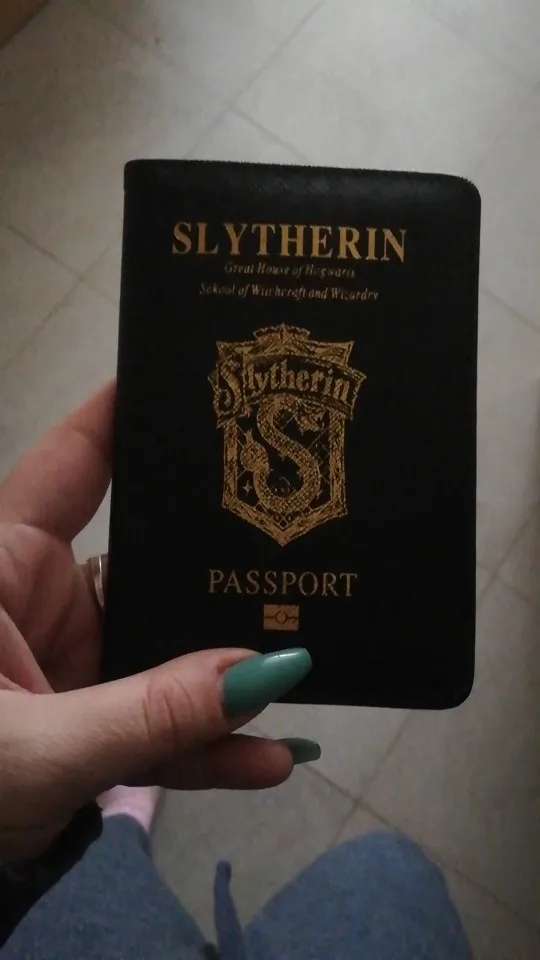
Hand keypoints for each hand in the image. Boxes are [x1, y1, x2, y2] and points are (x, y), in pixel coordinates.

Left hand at [0, 383, 315, 862]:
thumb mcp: (31, 750)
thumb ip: (147, 717)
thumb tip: (266, 674)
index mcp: (0, 567)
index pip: (68, 464)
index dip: (126, 415)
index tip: (195, 373)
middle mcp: (40, 599)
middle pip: (142, 560)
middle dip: (213, 562)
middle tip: (299, 532)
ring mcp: (72, 661)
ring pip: (162, 652)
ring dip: (224, 676)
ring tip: (305, 670)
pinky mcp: (90, 720)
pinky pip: (158, 724)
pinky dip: (207, 746)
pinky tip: (270, 760)